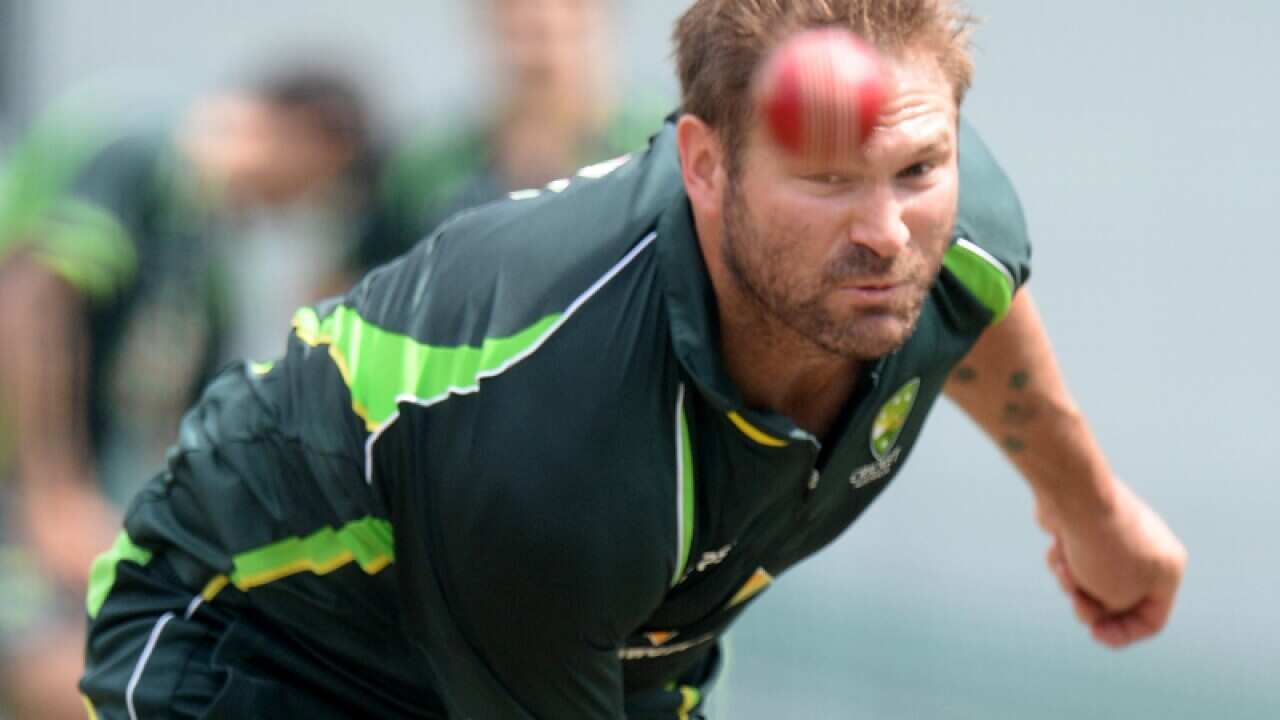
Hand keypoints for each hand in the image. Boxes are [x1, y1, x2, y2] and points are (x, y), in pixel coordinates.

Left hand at [1036, 482, 1186, 647]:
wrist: (1075, 497)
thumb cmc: (1101, 549)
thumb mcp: (1116, 598)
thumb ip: (1114, 611)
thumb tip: (1098, 596)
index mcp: (1169, 570)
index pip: (1153, 620)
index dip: (1124, 634)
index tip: (1095, 634)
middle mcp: (1149, 550)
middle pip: (1117, 601)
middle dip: (1090, 605)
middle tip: (1075, 600)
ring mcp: (1118, 535)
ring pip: (1091, 580)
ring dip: (1071, 581)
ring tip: (1063, 566)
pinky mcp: (1088, 525)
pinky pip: (1075, 558)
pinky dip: (1063, 559)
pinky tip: (1057, 546)